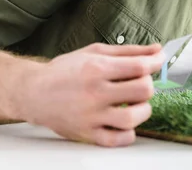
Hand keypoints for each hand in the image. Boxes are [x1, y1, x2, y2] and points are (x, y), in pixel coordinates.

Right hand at [20, 42, 163, 146]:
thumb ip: (129, 51)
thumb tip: (157, 50)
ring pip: (132, 118)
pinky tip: (124, 122)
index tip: (158, 62)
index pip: (139, 67)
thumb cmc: (65, 70)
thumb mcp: (95, 52)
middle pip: (142, 91)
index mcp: (97, 68)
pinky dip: (128, 133)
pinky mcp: (86, 134)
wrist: (33, 92)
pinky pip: (117, 140)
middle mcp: (94, 92)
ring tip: (135, 104)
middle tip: (140, 84)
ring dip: (142, 110)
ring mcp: (90, 116)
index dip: (155, 64)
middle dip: (147, 85)